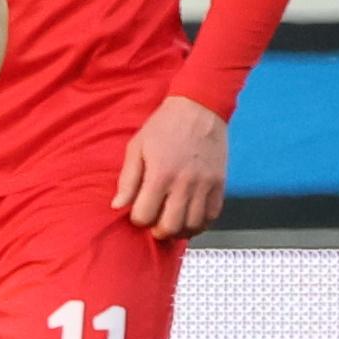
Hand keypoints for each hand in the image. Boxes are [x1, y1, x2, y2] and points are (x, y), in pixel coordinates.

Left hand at [113, 95, 228, 239]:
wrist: (199, 107)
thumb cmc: (164, 126)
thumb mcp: (137, 146)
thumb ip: (127, 179)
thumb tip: (118, 206)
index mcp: (160, 174)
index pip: (145, 216)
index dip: (138, 219)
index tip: (138, 212)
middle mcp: (184, 183)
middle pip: (170, 226)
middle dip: (158, 230)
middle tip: (155, 223)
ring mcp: (205, 185)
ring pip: (193, 225)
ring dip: (180, 230)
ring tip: (172, 222)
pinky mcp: (220, 184)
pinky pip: (213, 215)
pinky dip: (201, 223)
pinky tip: (190, 217)